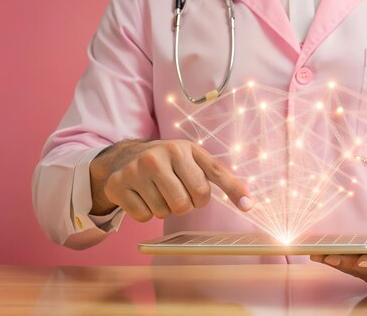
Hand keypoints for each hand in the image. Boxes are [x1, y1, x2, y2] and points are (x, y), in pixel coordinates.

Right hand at [89, 139, 251, 220]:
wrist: (126, 156)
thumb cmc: (171, 161)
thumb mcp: (198, 161)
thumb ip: (225, 181)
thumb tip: (249, 205)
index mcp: (180, 150)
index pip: (203, 190)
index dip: (202, 198)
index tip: (201, 197)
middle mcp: (155, 158)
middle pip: (183, 205)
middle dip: (184, 204)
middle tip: (176, 190)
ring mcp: (134, 171)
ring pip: (162, 212)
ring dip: (164, 208)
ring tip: (158, 190)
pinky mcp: (117, 185)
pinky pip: (142, 217)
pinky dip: (145, 212)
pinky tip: (142, 195)